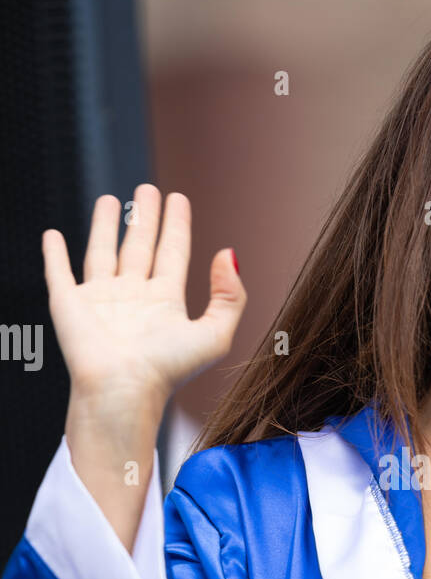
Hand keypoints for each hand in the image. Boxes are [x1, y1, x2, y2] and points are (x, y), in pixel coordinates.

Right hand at [43, 184, 246, 411]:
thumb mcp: (215, 335)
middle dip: (144, 217)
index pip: (173, 253)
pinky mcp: (69, 304)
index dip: (177, 225)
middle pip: (140, 247)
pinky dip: (54, 254)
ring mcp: (100, 300)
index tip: (178, 198)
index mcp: (165, 303)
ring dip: (105, 226)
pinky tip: (52, 235)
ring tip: (109, 199)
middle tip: (148, 188)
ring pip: (103, 253)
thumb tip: (228, 252)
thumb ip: (229, 296)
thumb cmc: (167, 370)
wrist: (122, 390)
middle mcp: (133, 298)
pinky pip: (59, 273)